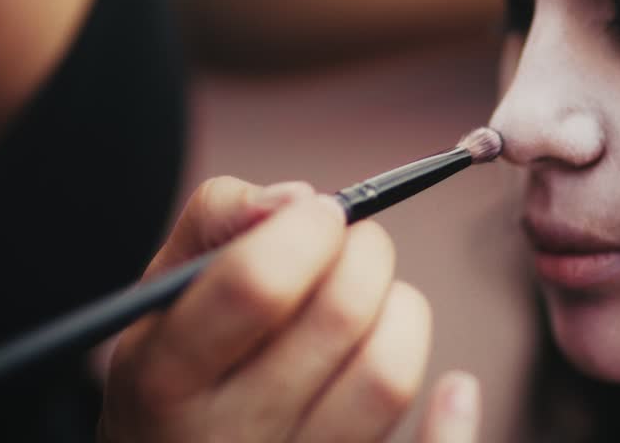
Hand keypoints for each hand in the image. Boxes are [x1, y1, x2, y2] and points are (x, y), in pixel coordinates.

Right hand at [98, 176, 479, 441]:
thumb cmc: (179, 358)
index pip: (257, 285)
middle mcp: (228, 435)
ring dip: (401, 313)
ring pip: (389, 376)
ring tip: (373, 305)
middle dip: (365, 252)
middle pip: (340, 316)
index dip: (307, 229)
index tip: (320, 212)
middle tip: (352, 246)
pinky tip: (454, 390)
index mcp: (166, 374)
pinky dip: (454, 418)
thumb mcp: (164, 289)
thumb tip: (298, 200)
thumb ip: (219, 218)